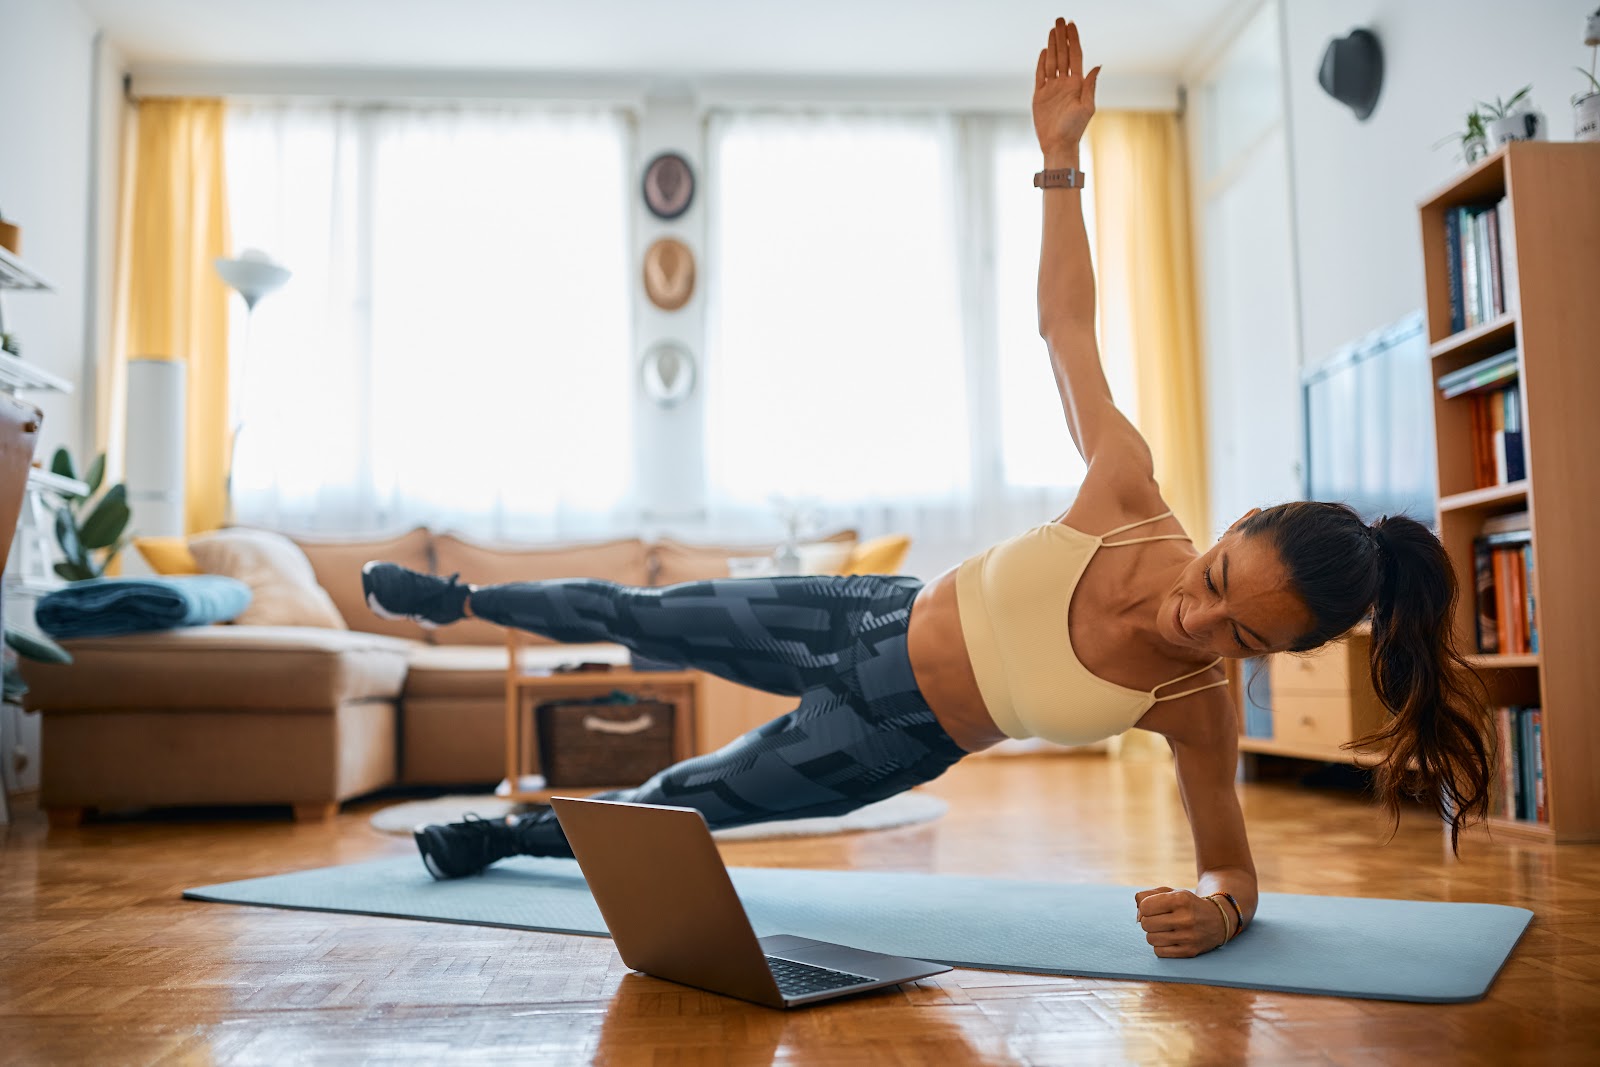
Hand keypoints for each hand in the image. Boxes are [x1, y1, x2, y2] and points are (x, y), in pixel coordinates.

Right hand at [1032, 18, 1100, 158]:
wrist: (1058, 144)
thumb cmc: (1075, 129)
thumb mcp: (1086, 107)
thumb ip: (1089, 86)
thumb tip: (1097, 66)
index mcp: (1077, 84)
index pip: (1075, 56)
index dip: (1073, 40)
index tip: (1071, 25)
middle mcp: (1065, 83)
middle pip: (1063, 55)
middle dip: (1061, 37)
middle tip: (1060, 20)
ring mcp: (1052, 88)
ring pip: (1052, 62)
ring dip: (1052, 46)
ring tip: (1052, 30)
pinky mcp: (1040, 96)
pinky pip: (1040, 75)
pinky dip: (1042, 63)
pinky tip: (1044, 51)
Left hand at [1135, 886, 1230, 957]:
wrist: (1217, 920)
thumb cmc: (1187, 905)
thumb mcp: (1171, 892)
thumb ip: (1147, 896)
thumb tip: (1137, 916)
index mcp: (1181, 900)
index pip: (1145, 907)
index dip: (1145, 908)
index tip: (1154, 908)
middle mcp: (1185, 918)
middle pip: (1145, 924)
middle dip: (1148, 921)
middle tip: (1159, 919)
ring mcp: (1188, 937)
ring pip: (1150, 939)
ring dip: (1154, 934)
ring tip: (1165, 929)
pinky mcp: (1189, 951)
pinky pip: (1159, 952)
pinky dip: (1160, 946)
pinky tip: (1170, 939)